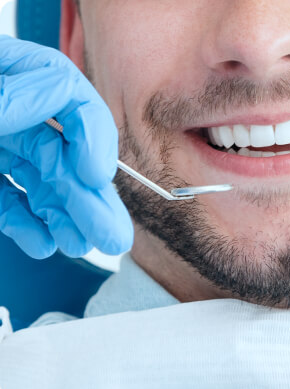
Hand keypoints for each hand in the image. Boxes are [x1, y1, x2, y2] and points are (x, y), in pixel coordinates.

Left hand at [0, 35, 132, 258]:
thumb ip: (7, 94)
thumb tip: (38, 103)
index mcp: (12, 75)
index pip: (69, 95)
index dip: (92, 136)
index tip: (94, 173)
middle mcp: (10, 113)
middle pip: (65, 153)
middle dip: (89, 199)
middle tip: (111, 233)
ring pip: (45, 183)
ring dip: (66, 218)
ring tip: (84, 245)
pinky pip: (11, 201)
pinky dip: (26, 224)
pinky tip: (42, 241)